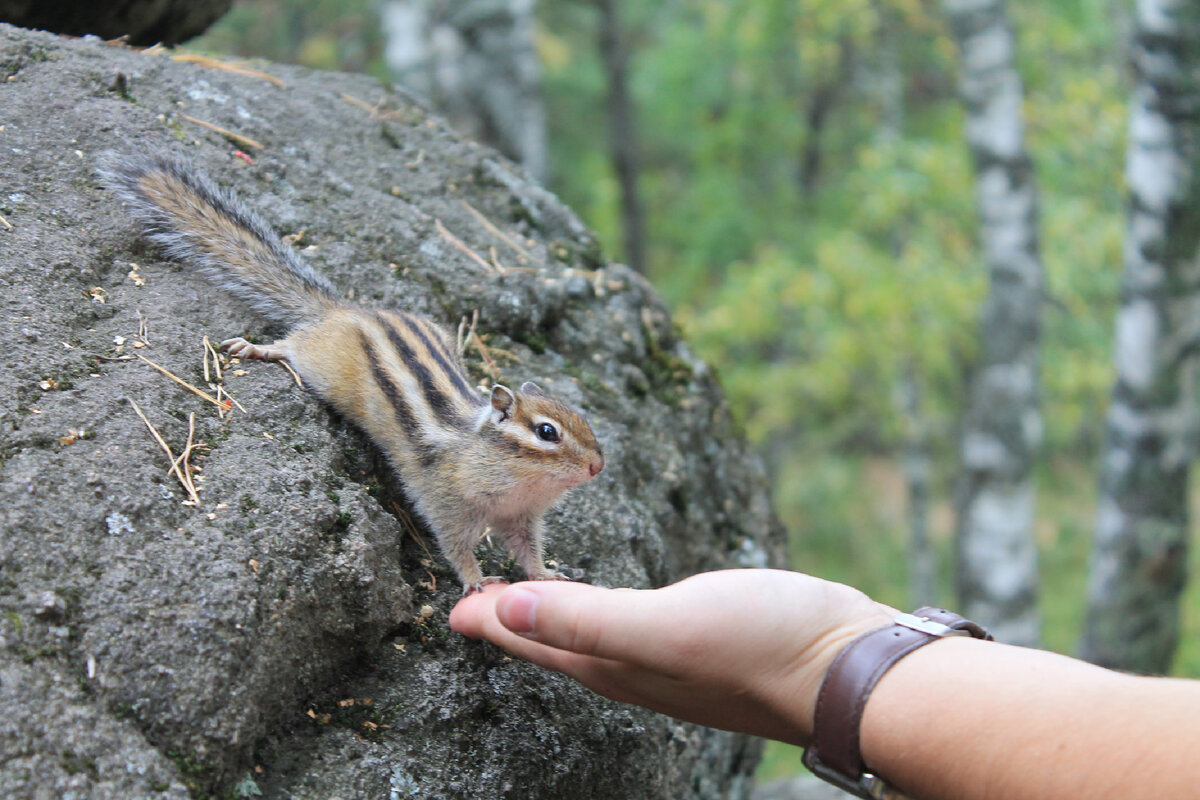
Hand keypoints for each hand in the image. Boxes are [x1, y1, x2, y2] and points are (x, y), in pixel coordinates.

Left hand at [449, 569, 893, 744]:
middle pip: (559, 647)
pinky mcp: (710, 644)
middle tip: (483, 600)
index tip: (455, 604)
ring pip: (597, 640)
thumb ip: (583, 618)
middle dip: (517, 623)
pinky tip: (623, 605)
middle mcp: (639, 669)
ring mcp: (676, 661)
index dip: (493, 622)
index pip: (535, 644)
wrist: (852, 670)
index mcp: (617, 666)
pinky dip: (610, 613)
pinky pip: (638, 628)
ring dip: (560, 620)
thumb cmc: (762, 645)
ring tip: (538, 599)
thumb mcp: (664, 626)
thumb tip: (500, 609)